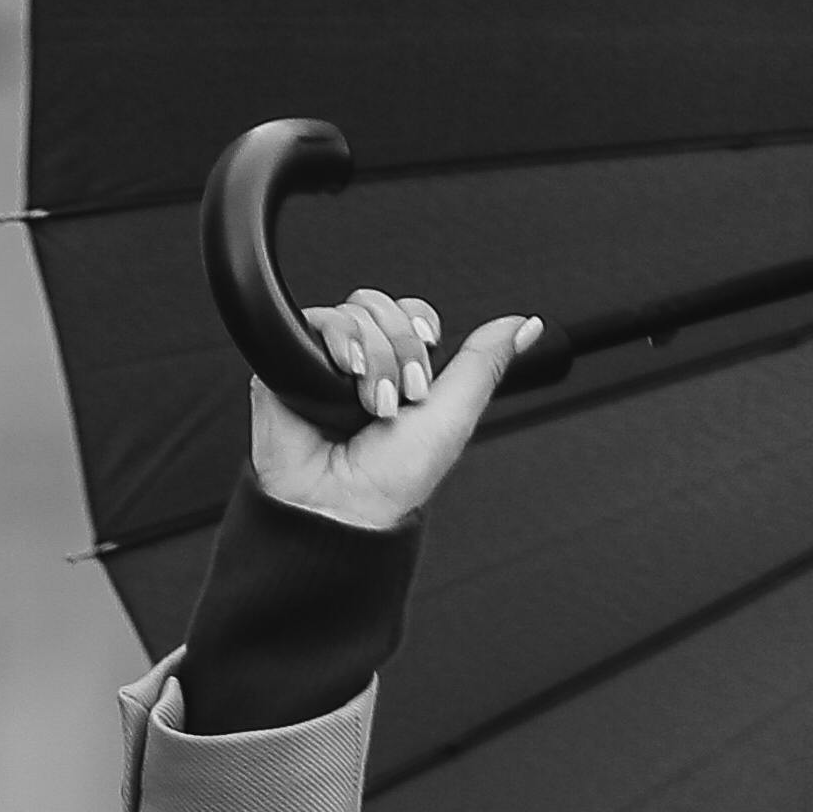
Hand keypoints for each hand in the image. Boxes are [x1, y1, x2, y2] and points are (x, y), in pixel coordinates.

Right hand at [247, 284, 537, 531]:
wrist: (342, 505)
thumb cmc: (394, 477)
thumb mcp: (455, 414)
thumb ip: (485, 362)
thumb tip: (526, 325)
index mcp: (397, 369)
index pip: (409, 313)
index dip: (419, 328)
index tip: (426, 363)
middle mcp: (360, 361)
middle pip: (382, 306)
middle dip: (401, 350)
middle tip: (401, 398)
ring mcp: (323, 360)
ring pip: (354, 313)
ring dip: (375, 359)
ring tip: (371, 404)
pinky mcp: (286, 362)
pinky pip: (314, 322)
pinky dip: (340, 344)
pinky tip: (346, 376)